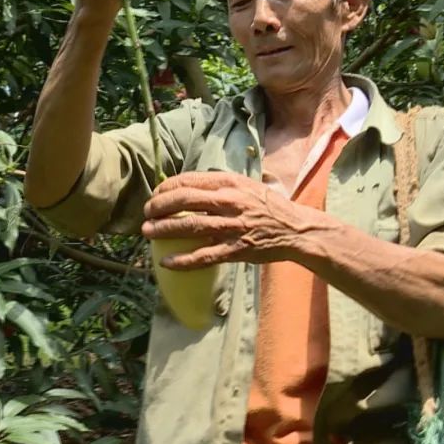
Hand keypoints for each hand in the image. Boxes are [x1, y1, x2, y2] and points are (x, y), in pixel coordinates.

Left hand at [141, 172, 338, 269]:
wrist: (295, 229)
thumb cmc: (268, 205)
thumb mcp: (245, 184)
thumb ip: (220, 184)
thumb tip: (189, 184)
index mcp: (230, 183)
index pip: (188, 181)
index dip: (166, 188)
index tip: (155, 195)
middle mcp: (229, 202)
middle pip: (184, 200)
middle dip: (159, 206)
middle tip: (147, 213)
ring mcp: (233, 227)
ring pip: (190, 227)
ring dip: (164, 230)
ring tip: (148, 232)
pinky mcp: (236, 250)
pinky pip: (204, 256)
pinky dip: (183, 260)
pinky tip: (167, 262)